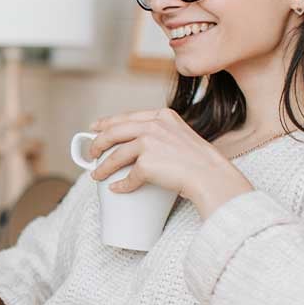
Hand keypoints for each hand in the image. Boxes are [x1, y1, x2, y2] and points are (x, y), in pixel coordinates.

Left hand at [89, 108, 252, 216]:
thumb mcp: (181, 136)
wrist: (212, 176)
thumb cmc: (201, 162)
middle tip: (91, 153)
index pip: (127, 116)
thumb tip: (138, 148)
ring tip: (96, 175)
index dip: (107, 122)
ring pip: (116, 155)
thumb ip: (162, 135)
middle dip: (98, 143)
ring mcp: (149, 142)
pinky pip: (128, 177)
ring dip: (103, 167)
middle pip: (114, 132)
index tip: (95, 128)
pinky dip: (121, 185)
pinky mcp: (147, 163)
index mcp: (163, 116)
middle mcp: (154, 125)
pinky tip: (117, 189)